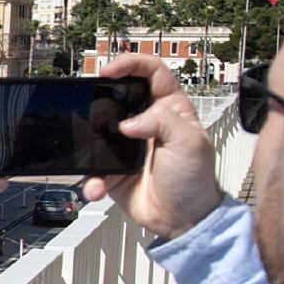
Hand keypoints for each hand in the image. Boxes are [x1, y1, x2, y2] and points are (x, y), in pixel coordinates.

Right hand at [86, 57, 222, 239]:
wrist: (183, 219)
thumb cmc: (195, 180)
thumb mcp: (190, 143)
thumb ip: (163, 122)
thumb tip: (128, 122)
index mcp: (170, 108)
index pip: (151, 72)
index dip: (130, 64)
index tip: (109, 70)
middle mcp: (147, 122)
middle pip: (117, 96)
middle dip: (99, 99)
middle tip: (88, 104)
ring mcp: (127, 145)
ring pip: (97, 131)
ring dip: (89, 143)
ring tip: (95, 157)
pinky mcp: (113, 169)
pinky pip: (92, 168)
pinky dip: (91, 178)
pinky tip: (100, 186)